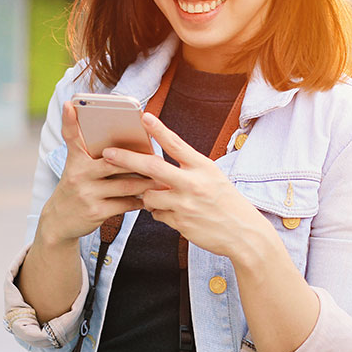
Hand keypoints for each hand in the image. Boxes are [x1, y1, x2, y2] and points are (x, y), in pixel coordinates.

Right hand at [38, 102, 162, 245]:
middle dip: (138, 161)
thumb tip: (127, 146)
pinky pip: (125, 204)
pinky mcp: (95, 212)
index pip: (71, 136)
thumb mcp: (77, 169)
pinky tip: (149, 199)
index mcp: (75, 160)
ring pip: (125, 184)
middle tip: (159, 158)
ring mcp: (87, 193)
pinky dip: (139, 201)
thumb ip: (94, 155)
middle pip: (114, 161)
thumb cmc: (76, 189)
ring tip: (162, 180)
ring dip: (146, 183)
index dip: (69, 120)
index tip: (69, 104)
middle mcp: (78, 174)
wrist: (59, 222)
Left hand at [102, 112, 269, 259]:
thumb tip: (155, 169)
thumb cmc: (226, 202)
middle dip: (126, 159)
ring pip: (149, 195)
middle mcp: (193, 183)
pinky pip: (156, 214)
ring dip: (147, 195)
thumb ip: (186, 170)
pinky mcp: (180, 222)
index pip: (177, 144)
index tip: (143, 116)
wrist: (244, 234)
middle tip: (107, 153)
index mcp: (203, 167)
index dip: (159, 129)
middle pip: (152, 167)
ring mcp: (185, 204)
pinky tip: (174, 213)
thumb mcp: (212, 178)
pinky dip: (159, 212)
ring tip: (162, 197)